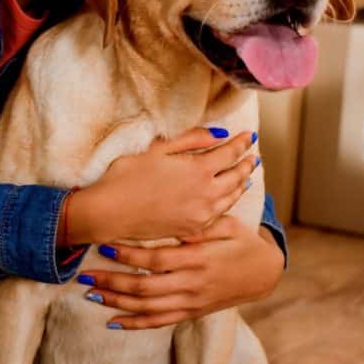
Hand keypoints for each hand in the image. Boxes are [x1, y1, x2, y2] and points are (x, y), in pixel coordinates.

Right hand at [66, 127, 256, 242]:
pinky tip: (227, 199)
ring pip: (231, 197)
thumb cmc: (127, 176)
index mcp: (199, 169)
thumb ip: (191, 139)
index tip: (249, 136)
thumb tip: (219, 134)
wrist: (111, 212)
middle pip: (237, 176)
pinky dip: (228, 203)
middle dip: (246, 164)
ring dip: (241, 184)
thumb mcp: (157, 149)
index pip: (230, 153)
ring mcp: (202, 214)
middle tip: (252, 155)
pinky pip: (219, 214)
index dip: (242, 143)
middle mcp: (207, 193)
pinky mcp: (193, 228)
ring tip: (246, 176)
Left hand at [77, 216, 283, 329]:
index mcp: (199, 259)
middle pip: (146, 288)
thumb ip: (201, 224)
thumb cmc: (241, 241)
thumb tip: (175, 222)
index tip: (105, 247)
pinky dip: (135, 324)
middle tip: (84, 274)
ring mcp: (192, 302)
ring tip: (91, 293)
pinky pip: (160, 322)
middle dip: (112, 282)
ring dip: (117, 302)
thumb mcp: (227, 224)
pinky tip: (112, 321)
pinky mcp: (192, 313)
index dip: (129, 256)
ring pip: (148, 308)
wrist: (265, 272)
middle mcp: (193, 285)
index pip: (157, 260)